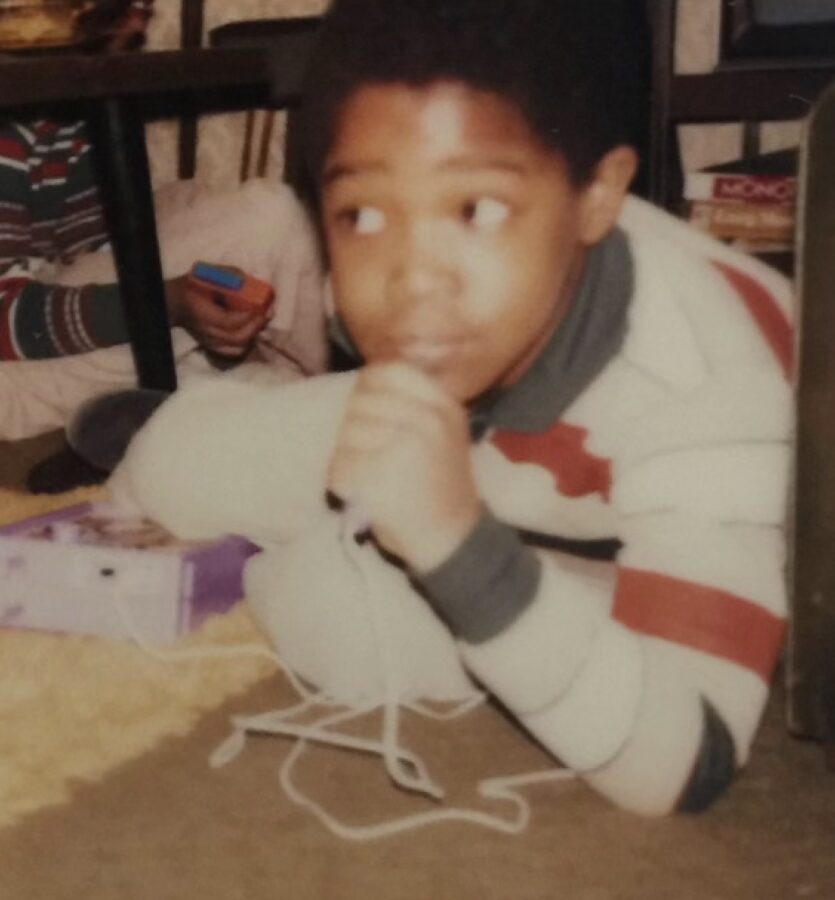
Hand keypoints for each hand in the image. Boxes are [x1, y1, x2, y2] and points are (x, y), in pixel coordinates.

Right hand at [165, 270, 271, 358]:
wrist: (175, 303)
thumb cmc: (194, 286)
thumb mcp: (208, 274)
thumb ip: (228, 275)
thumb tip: (248, 281)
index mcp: (201, 311)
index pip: (227, 321)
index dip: (247, 317)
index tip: (260, 307)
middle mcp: (205, 330)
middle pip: (235, 337)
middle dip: (255, 326)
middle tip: (268, 313)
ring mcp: (209, 341)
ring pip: (236, 347)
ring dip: (253, 334)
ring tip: (262, 321)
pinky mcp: (213, 346)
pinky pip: (233, 352)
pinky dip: (246, 345)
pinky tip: (252, 332)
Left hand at [327, 361, 481, 571]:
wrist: (453, 540)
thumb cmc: (441, 483)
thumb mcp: (446, 432)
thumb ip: (415, 402)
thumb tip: (365, 378)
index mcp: (443, 406)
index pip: (387, 372)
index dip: (367, 387)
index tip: (369, 410)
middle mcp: (426, 421)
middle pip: (359, 403)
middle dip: (355, 428)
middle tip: (370, 454)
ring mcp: (402, 448)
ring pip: (344, 434)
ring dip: (346, 456)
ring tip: (368, 475)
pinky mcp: (378, 478)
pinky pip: (338, 467)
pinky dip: (341, 483)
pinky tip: (362, 494)